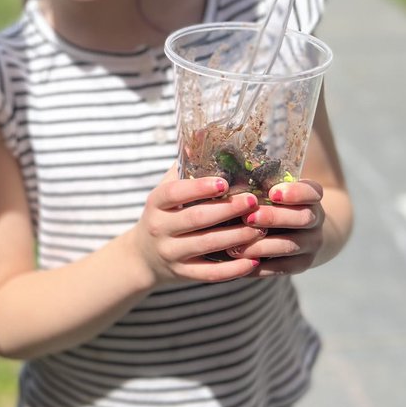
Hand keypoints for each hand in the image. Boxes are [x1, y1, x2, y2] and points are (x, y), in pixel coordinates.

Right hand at [136, 170, 264, 284]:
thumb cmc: (166, 214)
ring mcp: (171, 253)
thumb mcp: (167, 190)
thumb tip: (204, 132)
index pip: (174, 192)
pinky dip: (233, 269)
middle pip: (195, 219)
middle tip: (254, 201)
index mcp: (156, 203)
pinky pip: (210, 274)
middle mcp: (160, 228)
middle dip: (227, 210)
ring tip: (261, 228)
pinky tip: (254, 261)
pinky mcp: (183, 274)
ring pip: (206, 245)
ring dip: (236, 237)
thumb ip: (186, 167)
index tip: (225, 182)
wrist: (145, 256)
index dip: (199, 187)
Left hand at [227, 178, 325, 275]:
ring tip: (235, 247)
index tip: (273, 193)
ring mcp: (311, 244)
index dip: (295, 193)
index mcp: (311, 197)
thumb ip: (260, 187)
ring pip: (289, 245)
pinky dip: (259, 267)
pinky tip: (239, 263)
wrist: (302, 232)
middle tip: (248, 218)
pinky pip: (281, 267)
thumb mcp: (276, 192)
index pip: (311, 192)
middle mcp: (315, 219)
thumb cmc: (277, 205)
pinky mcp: (301, 264)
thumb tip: (225, 183)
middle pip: (302, 218)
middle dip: (274, 218)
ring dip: (261, 246)